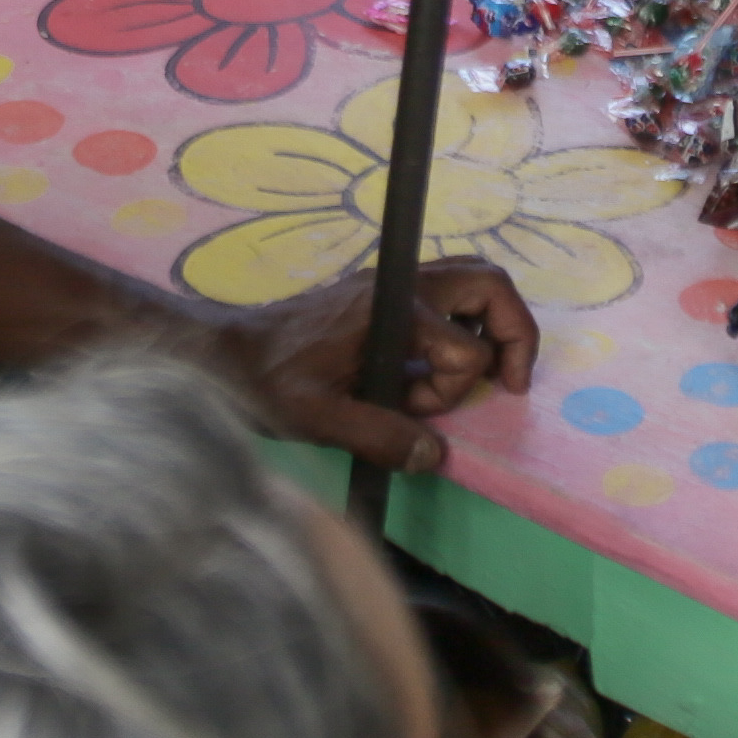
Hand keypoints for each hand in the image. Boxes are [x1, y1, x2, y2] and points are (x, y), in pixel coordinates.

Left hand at [220, 259, 540, 473]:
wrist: (223, 351)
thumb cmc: (265, 381)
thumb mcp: (316, 417)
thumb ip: (377, 436)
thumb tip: (432, 456)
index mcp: (392, 311)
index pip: (465, 349)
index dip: (453, 390)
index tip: (417, 412)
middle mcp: (400, 286)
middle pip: (490, 284)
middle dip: (514, 333)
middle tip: (510, 381)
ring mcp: (392, 284)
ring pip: (473, 281)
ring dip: (488, 327)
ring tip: (473, 374)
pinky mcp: (382, 293)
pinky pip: (446, 293)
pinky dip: (460, 325)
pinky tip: (429, 367)